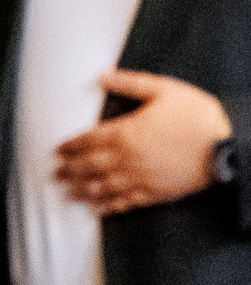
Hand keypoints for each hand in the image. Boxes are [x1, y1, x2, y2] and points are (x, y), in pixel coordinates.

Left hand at [54, 70, 232, 214]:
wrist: (228, 147)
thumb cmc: (197, 116)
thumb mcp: (164, 90)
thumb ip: (130, 83)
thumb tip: (102, 76)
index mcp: (125, 133)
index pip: (87, 140)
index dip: (70, 146)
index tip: (58, 150)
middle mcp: (128, 158)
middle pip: (89, 166)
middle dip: (70, 170)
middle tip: (56, 174)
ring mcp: (141, 178)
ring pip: (104, 187)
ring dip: (83, 190)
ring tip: (69, 193)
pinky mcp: (157, 192)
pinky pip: (127, 202)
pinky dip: (110, 206)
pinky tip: (100, 209)